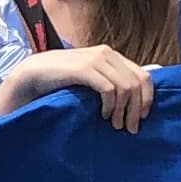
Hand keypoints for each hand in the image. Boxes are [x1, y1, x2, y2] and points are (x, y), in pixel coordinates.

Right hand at [0, 44, 156, 128]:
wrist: (32, 74)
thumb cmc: (61, 81)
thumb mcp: (91, 79)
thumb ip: (110, 82)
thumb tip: (133, 102)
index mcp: (112, 55)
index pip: (144, 75)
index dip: (147, 98)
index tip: (143, 117)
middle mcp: (107, 53)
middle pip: (137, 83)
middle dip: (137, 109)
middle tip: (131, 128)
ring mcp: (95, 59)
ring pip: (126, 87)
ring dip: (124, 110)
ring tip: (116, 125)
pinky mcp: (84, 68)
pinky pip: (109, 89)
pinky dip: (110, 105)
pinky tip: (104, 115)